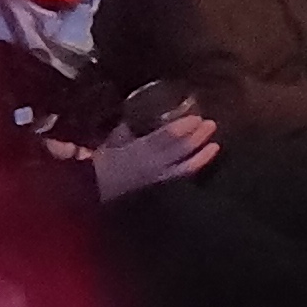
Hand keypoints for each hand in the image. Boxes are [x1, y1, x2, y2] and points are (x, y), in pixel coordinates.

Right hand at [95, 110, 219, 199]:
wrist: (91, 190)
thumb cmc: (97, 163)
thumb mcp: (109, 142)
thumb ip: (125, 130)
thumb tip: (137, 116)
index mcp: (137, 152)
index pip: (163, 138)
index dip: (181, 128)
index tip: (195, 117)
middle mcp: (151, 166)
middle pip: (179, 151)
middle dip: (197, 137)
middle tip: (210, 123)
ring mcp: (156, 178)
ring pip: (185, 167)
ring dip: (201, 155)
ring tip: (215, 145)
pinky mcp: (158, 185)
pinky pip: (180, 176)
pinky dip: (194, 167)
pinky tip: (202, 160)